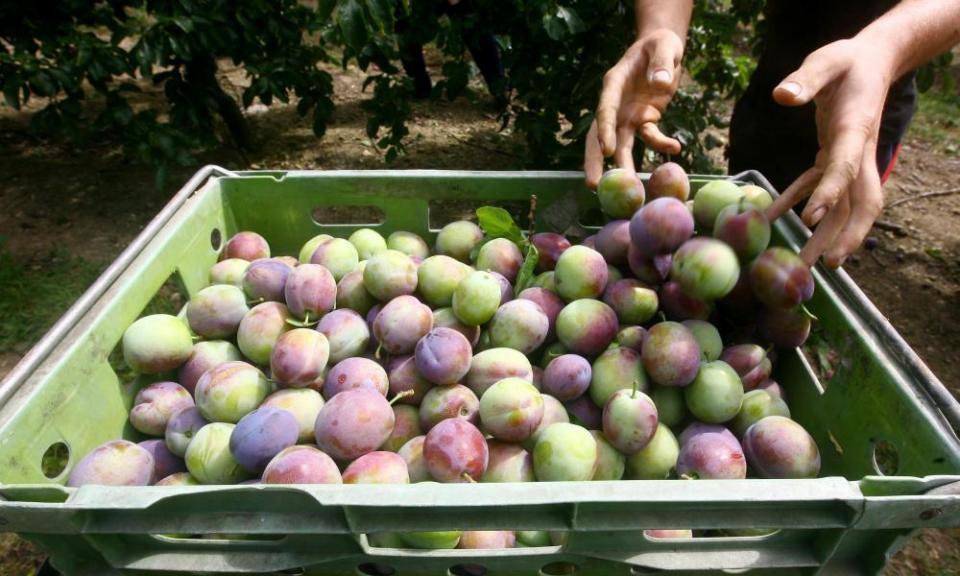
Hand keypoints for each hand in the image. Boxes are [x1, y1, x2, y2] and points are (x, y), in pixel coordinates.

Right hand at [585, 29, 684, 187]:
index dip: (604, 130)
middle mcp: (616, 103)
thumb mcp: (664, 46)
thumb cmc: (660, 45)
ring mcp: (628, 114)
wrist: (663, 50)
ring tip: (628, 190)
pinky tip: (676, 148)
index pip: (605, 109)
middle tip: (593, 185)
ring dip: (622, 166)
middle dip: (596, 161)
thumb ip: (662, 62)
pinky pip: (649, 137)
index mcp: (614, 84)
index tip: (608, 150)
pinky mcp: (643, 119)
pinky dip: (660, 144)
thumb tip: (660, 84)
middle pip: (600, 135)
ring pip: (620, 145)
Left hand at [765, 39, 893, 267]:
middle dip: (847, 235)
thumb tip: (782, 95)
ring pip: (845, 205)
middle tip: (826, 265)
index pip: (846, 168)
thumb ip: (806, 78)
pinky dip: (799, 202)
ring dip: (828, 234)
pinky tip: (773, 218)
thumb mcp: (826, 61)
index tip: (810, 219)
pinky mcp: (836, 156)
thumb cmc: (846, 60)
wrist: (869, 60)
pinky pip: (819, 186)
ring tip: (804, 264)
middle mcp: (859, 151)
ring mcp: (851, 158)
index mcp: (856, 129)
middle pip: (860, 202)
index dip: (830, 194)